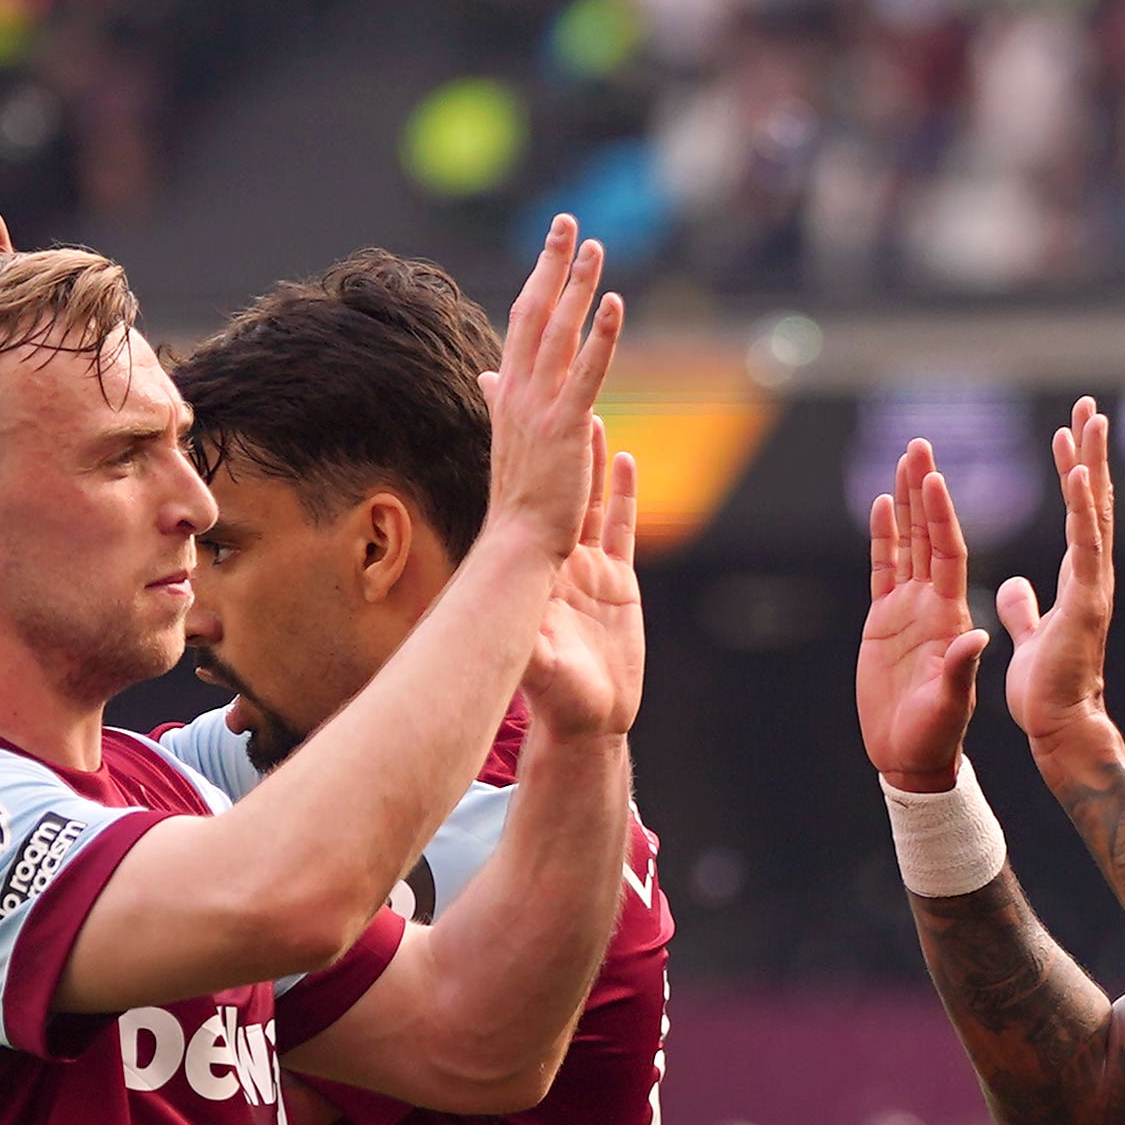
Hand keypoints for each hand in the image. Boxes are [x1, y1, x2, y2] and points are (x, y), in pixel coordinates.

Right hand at [479, 220, 620, 554]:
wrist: (518, 543)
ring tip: (593, 246)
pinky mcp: (566, 428)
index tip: (552, 247)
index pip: (523, 323)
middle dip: (552, 265)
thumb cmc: (520, 498)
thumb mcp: (509, 437)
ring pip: (559, 334)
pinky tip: (611, 304)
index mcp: (510, 392)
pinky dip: (598, 337)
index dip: (538, 281)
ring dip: (576, 286)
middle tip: (567, 222)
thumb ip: (501, 399)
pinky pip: (585, 373)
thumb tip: (490, 373)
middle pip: (536, 313)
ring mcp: (540, 407)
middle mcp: (520, 391)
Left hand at [525, 438, 644, 740]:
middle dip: (556, 446)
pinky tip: (623, 459)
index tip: (518, 423)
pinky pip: (620, 528)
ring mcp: (588, 571)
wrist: (589, 724)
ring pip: (588, 499)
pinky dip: (622, 494)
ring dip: (587, 458)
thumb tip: (501, 635)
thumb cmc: (559, 702)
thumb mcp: (540, 671)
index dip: (526, 463)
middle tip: (550, 400)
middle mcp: (557, 562)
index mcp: (538, 573)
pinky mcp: (618, 584)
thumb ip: (527, 650)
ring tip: (587, 413)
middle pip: (557, 489)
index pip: (531, 504)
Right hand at [859, 439, 989, 791]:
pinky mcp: (881, 622)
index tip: (937, 478)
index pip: (949, 553)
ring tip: (906, 460)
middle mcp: (932, 604)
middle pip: (927, 535)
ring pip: (905, 544)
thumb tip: (977, 638)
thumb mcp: (950, 704)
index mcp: (952, 617)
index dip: (941, 515)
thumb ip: (959, 670)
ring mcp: (906, 610)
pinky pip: (882, 570)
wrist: (912, 756)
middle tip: (921, 445)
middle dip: (925, 492)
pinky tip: (883, 505)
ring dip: (906, 502)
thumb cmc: (936, 735)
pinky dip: (883, 538)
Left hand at [997, 397, 1117, 758]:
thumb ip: (1023, 608)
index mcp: (1076, 580)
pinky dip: (1082, 507)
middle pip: (1091, 501)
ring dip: (1091, 463)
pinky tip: (1079, 471)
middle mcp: (1089, 575)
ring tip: (1090, 420)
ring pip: (1093, 512)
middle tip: (1091, 406)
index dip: (1074, 473)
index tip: (1068, 434)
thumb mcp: (1029, 637)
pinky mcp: (1085, 601)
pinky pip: (1083, 545)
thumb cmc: (1048, 690)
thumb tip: (1013, 586)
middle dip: (1090, 451)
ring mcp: (1092, 585)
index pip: (1078, 515)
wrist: (1061, 726)